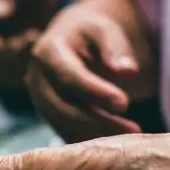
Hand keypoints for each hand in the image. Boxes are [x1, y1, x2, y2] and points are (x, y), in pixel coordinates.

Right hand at [27, 3, 154, 142]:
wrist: (69, 41)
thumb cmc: (89, 34)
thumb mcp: (103, 30)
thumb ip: (115, 47)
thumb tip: (128, 71)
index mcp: (47, 52)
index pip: (69, 77)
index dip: (96, 92)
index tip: (124, 104)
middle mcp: (36, 79)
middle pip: (63, 108)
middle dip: (98, 121)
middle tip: (133, 128)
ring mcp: (39, 100)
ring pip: (63, 125)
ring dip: (96, 134)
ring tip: (129, 134)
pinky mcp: (47, 116)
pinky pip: (65, 133)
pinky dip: (90, 139)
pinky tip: (115, 139)